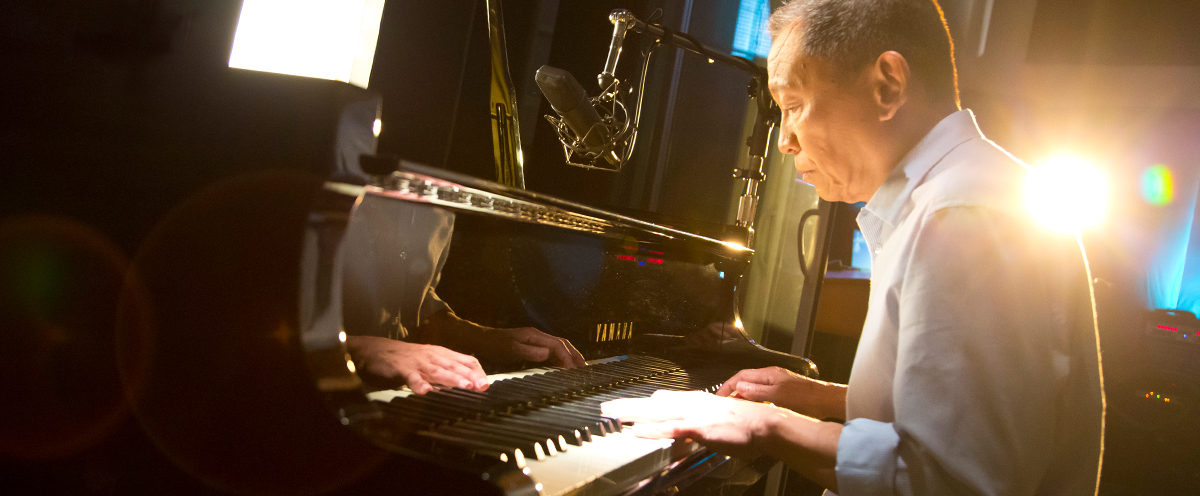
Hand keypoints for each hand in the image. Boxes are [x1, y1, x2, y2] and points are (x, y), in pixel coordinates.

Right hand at [344, 335, 488, 393]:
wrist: (374, 350)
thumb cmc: (405, 358)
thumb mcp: (429, 361)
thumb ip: (446, 370)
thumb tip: (468, 382)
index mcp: (441, 354)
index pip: (465, 360)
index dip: (477, 372)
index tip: (487, 384)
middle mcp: (432, 356)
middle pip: (455, 366)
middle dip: (471, 376)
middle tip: (483, 387)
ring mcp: (417, 362)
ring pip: (438, 371)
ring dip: (453, 378)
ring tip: (466, 386)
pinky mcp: (401, 369)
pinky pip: (411, 377)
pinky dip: (419, 384)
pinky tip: (426, 391)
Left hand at [477, 327, 585, 367]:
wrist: (481, 340)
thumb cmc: (494, 345)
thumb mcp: (510, 349)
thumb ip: (529, 352)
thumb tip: (547, 354)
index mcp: (535, 336)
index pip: (558, 345)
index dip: (567, 357)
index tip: (573, 370)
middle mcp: (538, 337)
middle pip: (562, 344)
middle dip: (574, 355)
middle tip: (585, 368)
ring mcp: (535, 341)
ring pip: (558, 348)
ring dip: (569, 357)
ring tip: (579, 369)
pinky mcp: (532, 347)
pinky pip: (551, 353)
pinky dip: (560, 360)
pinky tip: (563, 368)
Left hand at [601, 390, 782, 458]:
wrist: (765, 423)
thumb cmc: (745, 425)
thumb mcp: (716, 420)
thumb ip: (697, 423)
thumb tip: (684, 430)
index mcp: (695, 401)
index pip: (661, 399)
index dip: (640, 402)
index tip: (623, 404)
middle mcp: (691, 403)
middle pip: (652, 402)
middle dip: (628, 405)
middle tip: (606, 407)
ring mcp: (694, 414)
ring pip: (656, 412)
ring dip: (632, 414)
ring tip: (612, 416)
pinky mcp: (699, 427)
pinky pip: (671, 428)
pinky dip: (653, 430)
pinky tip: (638, 432)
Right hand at [715, 367, 845, 419]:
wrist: (827, 403)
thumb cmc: (806, 398)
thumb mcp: (778, 396)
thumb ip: (757, 391)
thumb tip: (739, 388)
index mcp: (769, 374)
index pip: (741, 376)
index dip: (728, 385)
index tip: (719, 396)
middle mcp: (772, 377)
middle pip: (747, 382)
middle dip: (734, 392)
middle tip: (725, 405)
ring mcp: (778, 386)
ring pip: (754, 390)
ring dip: (744, 398)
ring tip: (736, 410)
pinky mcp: (783, 395)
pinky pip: (762, 396)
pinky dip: (754, 402)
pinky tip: (754, 412)